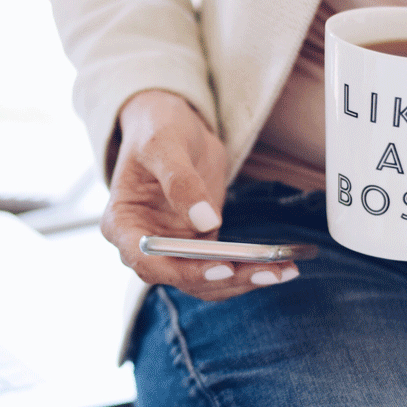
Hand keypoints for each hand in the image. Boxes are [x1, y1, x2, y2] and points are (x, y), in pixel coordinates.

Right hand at [101, 90, 299, 300]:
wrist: (171, 125)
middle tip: (267, 271)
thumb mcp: (163, 144)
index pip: (147, 262)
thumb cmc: (157, 129)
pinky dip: (249, 269)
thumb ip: (180, 181)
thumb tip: (206, 221)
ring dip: (244, 280)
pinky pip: (223, 267)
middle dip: (226, 280)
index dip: (182, 271)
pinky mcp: (197, 244)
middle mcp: (144, 245)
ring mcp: (172, 248)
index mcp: (122, 224)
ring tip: (284, 270)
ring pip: (206, 280)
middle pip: (182, 278)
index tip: (221, 268)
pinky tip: (282, 264)